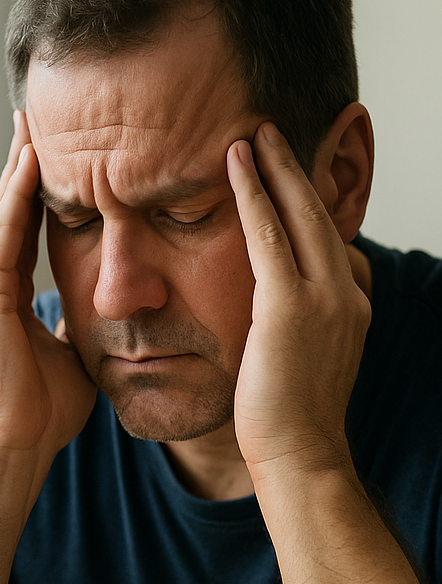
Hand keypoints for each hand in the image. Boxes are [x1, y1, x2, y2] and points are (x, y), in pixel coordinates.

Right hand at [0, 111, 94, 463]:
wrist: (12, 446)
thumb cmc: (40, 414)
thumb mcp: (70, 352)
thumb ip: (78, 323)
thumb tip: (104, 310)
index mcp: (6, 295)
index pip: (26, 228)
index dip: (41, 190)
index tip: (57, 152)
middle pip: (9, 209)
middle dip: (24, 163)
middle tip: (36, 116)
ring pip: (3, 211)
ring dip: (19, 166)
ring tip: (33, 123)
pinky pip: (2, 232)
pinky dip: (17, 195)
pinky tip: (32, 161)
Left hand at [227, 122, 369, 477]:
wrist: (298, 454)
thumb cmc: (282, 420)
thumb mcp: (292, 361)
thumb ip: (283, 327)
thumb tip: (260, 315)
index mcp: (349, 306)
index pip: (326, 239)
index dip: (306, 200)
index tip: (286, 169)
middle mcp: (346, 293)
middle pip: (320, 213)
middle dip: (297, 168)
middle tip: (272, 130)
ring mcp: (325, 297)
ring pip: (300, 213)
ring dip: (275, 168)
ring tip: (253, 133)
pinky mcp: (291, 306)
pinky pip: (268, 234)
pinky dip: (253, 193)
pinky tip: (234, 163)